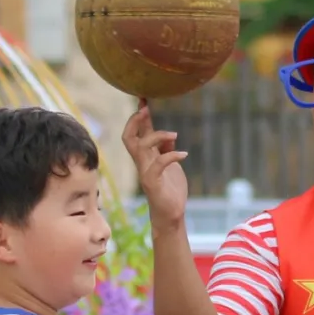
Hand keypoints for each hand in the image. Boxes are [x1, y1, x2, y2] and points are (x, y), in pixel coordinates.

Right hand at [122, 103, 188, 228]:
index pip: (137, 133)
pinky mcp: (153, 183)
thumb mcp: (170, 166)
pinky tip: (183, 154)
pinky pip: (158, 164)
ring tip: (175, 134)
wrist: (170, 214)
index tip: (144, 100)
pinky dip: (171, 156)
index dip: (139, 117)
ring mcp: (146, 172)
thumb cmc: (170, 189)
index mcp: (146, 157)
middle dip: (135, 122)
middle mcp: (142, 163)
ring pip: (140, 148)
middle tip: (145, 109)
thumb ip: (166, 151)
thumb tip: (170, 137)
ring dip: (157, 137)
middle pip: (129, 138)